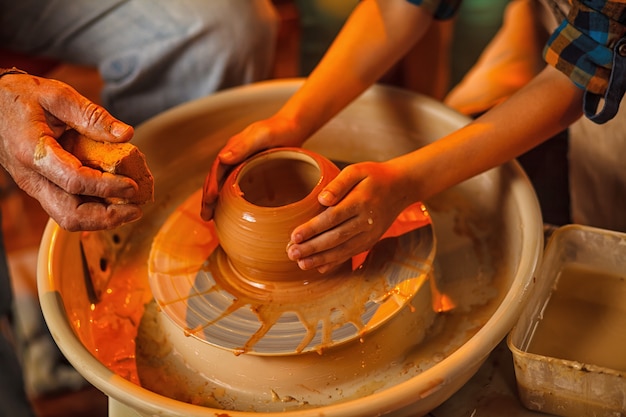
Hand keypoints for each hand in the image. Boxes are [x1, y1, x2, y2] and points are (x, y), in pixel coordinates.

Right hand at [0, 72, 140, 230]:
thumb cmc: (21, 97)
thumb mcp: (57, 95)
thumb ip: (92, 116)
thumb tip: (126, 134)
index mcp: (33, 152)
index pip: (74, 181)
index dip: (107, 187)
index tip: (132, 186)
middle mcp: (31, 177)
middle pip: (70, 214)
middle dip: (107, 217)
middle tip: (136, 209)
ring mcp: (35, 186)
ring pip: (68, 218)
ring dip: (102, 219)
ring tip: (130, 209)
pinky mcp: (42, 188)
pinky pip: (67, 208)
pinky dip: (93, 211)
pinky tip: (115, 201)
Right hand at [201, 114, 304, 219]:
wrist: (293, 127)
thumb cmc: (279, 129)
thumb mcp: (261, 135)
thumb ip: (243, 145)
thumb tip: (222, 158)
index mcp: (233, 149)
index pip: (217, 170)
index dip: (211, 185)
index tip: (210, 200)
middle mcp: (234, 157)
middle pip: (216, 179)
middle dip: (208, 198)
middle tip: (206, 216)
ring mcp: (242, 165)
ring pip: (224, 184)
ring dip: (216, 200)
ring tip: (211, 217)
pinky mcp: (252, 171)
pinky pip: (237, 185)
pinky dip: (230, 198)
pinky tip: (231, 210)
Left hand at [286, 160, 409, 272]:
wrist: (401, 187)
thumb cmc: (374, 176)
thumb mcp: (357, 170)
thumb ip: (338, 184)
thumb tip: (322, 199)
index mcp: (360, 201)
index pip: (332, 218)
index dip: (312, 228)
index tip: (294, 236)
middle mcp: (366, 221)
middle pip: (335, 238)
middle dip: (312, 247)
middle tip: (291, 253)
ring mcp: (370, 234)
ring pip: (343, 250)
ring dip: (321, 259)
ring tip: (301, 263)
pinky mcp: (371, 241)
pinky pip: (351, 254)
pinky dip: (335, 262)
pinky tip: (319, 268)